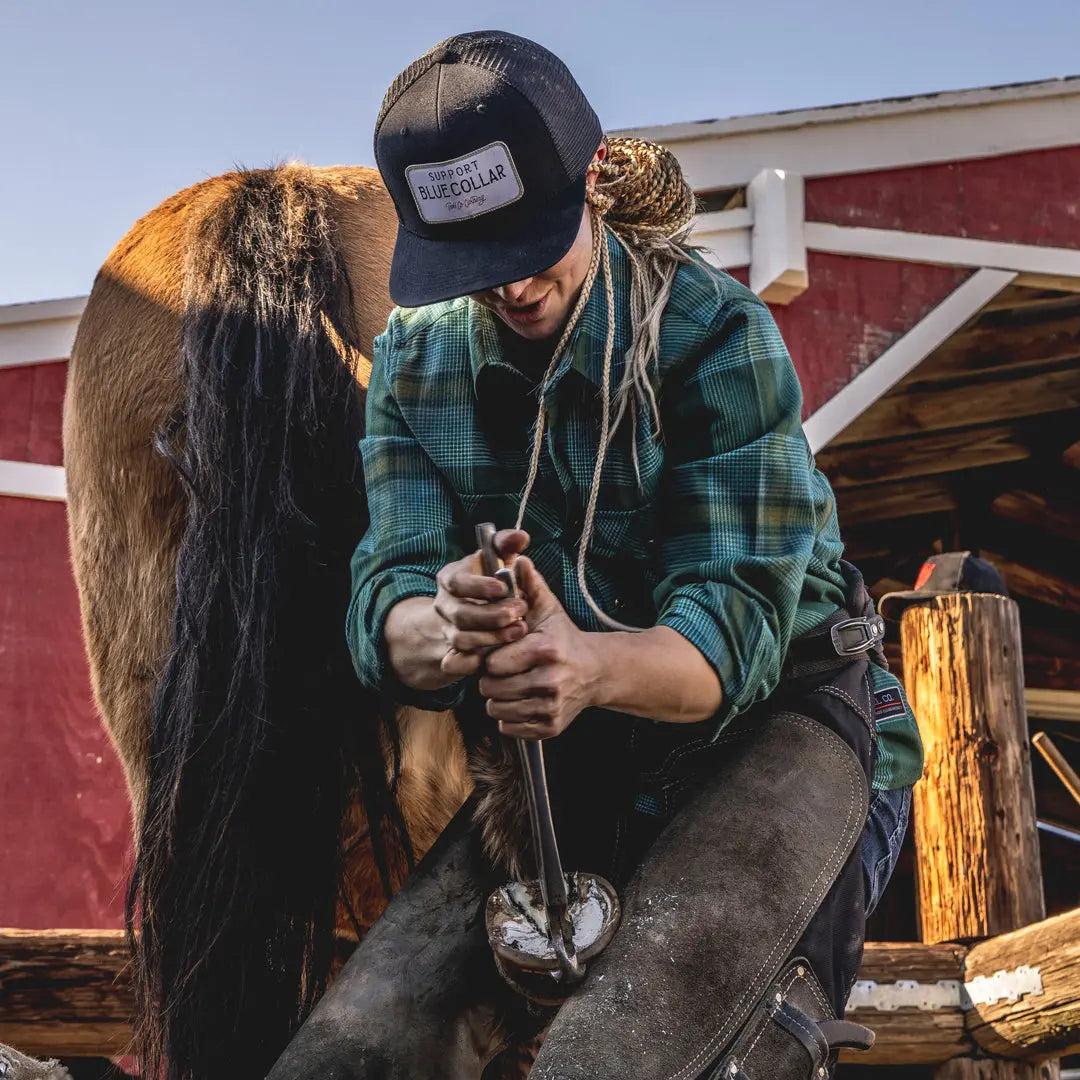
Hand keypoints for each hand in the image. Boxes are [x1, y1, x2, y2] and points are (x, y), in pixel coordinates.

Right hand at [433, 528, 530, 679]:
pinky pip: (457, 663)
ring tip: (519, 630)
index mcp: (450, 579)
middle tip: (520, 611)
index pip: (456, 582)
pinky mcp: (453, 654)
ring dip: (492, 638)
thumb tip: (520, 536)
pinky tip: (500, 655)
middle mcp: (445, 606)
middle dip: (492, 615)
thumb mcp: (497, 559)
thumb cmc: (491, 580)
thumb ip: (506, 544)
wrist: (474, 614)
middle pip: (461, 615)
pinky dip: (475, 661)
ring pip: (462, 640)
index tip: (503, 587)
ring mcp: (447, 631)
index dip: (478, 587)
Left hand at [478, 556, 601, 739]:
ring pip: (496, 709)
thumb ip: (529, 585)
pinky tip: (521, 700)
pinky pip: (509, 727)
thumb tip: (517, 558)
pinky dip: (509, 716)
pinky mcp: (551, 727)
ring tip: (511, 683)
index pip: (493, 663)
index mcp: (545, 650)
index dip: (491, 657)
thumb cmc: (564, 638)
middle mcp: (550, 681)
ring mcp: (551, 707)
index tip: (500, 651)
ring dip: (497, 698)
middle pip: (491, 687)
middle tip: (503, 669)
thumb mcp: (548, 609)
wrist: (597, 671)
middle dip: (491, 678)